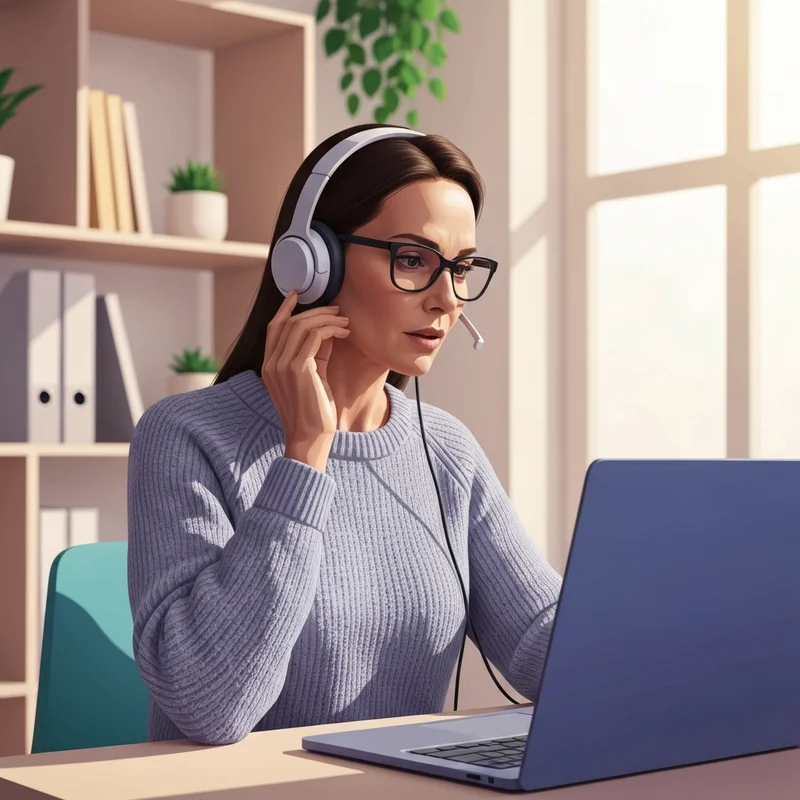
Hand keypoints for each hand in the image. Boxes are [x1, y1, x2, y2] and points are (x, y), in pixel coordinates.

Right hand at [261, 290, 349, 469]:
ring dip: (327, 319)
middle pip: (290, 322)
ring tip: (345, 322)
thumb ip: (314, 355)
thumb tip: (326, 332)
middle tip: (337, 311)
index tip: (297, 294)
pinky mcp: (298, 368)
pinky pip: (314, 336)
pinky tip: (344, 333)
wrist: (310, 438)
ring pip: (303, 325)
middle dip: (316, 312)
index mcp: (269, 366)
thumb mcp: (311, 378)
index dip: (285, 308)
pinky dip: (331, 329)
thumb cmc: (313, 412)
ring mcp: (282, 365)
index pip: (274, 328)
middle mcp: (271, 363)